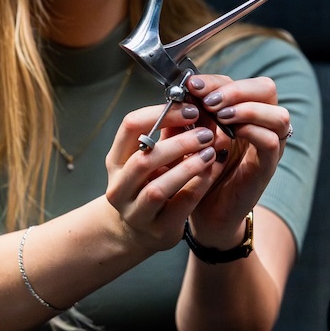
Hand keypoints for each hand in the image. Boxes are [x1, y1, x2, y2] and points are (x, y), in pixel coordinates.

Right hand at [104, 101, 221, 255]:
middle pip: (144, 159)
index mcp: (117, 160)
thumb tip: (195, 100)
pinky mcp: (157, 230)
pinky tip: (213, 172)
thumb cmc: (150, 183)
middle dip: (179, 143)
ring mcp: (135, 212)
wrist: (141, 230)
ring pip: (158, 188)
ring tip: (211, 152)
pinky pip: (179, 206)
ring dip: (188, 167)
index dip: (162, 113)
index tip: (191, 109)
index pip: (131, 126)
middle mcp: (119, 186)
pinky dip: (198, 186)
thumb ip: (170, 133)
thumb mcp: (154, 157)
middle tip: (207, 132)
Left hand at [185, 73, 290, 248]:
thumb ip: (187, 116)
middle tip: (209, 102)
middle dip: (236, 90)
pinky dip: (253, 131)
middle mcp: (261, 125)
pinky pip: (272, 142)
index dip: (216, 81)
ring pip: (278, 115)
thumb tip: (179, 93)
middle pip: (266, 89)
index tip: (192, 86)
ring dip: (248, 109)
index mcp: (243, 113)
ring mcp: (268, 146)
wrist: (202, 210)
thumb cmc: (197, 170)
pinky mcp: (267, 167)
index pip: (240, 82)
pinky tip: (231, 133)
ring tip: (220, 116)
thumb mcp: (188, 137)